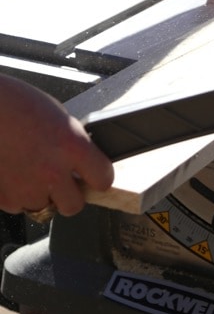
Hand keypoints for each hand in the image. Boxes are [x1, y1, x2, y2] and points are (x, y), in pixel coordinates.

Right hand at [0, 75, 113, 216]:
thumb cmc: (16, 104)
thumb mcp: (58, 118)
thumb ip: (73, 144)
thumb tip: (79, 162)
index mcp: (73, 146)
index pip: (103, 179)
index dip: (98, 178)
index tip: (94, 176)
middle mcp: (53, 171)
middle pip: (74, 205)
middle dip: (68, 195)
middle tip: (59, 180)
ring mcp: (27, 188)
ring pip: (43, 208)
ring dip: (39, 195)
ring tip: (28, 170)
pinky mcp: (4, 198)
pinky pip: (17, 206)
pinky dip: (16, 194)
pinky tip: (12, 172)